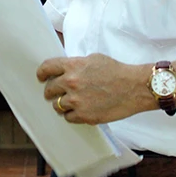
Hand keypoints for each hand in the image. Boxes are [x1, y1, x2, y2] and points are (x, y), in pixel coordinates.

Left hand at [37, 54, 152, 124]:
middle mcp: (71, 83)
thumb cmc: (117, 71)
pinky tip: (79, 111)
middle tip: (56, 93)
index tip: (41, 77)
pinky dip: (71, 115)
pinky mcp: (85, 116)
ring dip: (61, 105)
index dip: (42, 73)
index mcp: (72, 66)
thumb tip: (66, 70)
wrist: (134, 87)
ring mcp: (77, 101)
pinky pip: (68, 118)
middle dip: (51, 91)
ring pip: (56, 106)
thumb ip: (76, 64)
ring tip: (70, 103)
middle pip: (49, 90)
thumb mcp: (94, 59)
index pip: (47, 68)